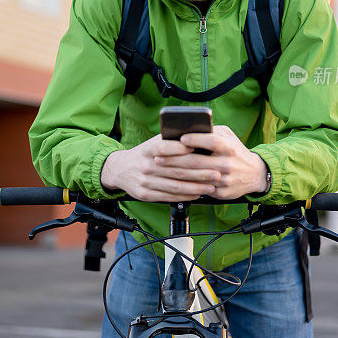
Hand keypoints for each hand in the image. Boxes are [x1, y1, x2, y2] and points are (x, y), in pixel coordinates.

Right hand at [100, 134, 220, 202]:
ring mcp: (145, 181)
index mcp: (148, 149)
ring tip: (211, 185)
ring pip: (175, 186)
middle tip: (216, 172)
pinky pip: (168, 196)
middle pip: (176, 169)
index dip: (182, 149)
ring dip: (195, 187)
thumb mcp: (153, 143)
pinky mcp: (145, 194)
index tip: (200, 150)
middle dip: (199, 172)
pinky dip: (185, 196)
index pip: (165, 147)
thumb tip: (196, 140)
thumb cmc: (144, 154)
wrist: (120, 169)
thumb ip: (171, 141)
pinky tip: (197, 194)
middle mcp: (146, 165)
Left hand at [155, 125, 268, 199]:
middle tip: (158, 156)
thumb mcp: (229, 137)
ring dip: (175, 172)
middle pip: (197, 161)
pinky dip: (184, 184)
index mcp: (230, 147)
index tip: (180, 138)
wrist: (255, 174)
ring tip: (161, 166)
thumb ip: (212, 132)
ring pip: (195, 177)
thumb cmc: (235, 151)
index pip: (212, 141)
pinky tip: (172, 180)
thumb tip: (189, 127)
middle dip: (175, 159)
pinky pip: (200, 189)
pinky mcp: (222, 193)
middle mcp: (228, 164)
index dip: (196, 139)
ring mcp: (225, 180)